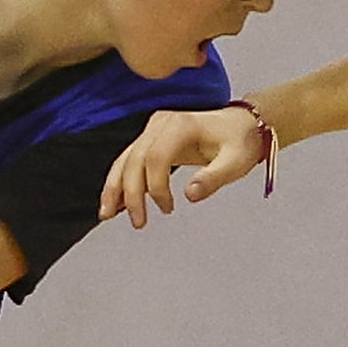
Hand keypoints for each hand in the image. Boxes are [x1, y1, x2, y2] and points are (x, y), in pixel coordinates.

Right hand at [101, 106, 271, 226]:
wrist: (241, 125)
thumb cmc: (240, 142)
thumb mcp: (236, 162)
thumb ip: (213, 178)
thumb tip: (190, 195)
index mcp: (181, 125)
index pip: (155, 156)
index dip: (156, 186)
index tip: (167, 209)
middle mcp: (162, 123)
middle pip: (134, 159)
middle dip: (130, 193)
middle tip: (138, 223)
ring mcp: (154, 129)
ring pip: (125, 159)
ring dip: (114, 187)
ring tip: (106, 214)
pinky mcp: (152, 139)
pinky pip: (130, 160)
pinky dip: (120, 181)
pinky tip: (114, 204)